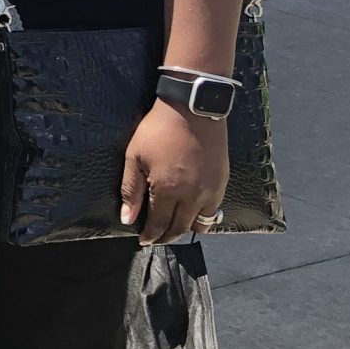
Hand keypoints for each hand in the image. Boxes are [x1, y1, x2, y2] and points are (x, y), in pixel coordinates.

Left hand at [120, 99, 230, 244]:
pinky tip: (193, 213)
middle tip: (156, 237)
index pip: (159, 224)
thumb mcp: (135, 157)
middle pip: (180, 228)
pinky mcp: (222, 181)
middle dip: (166, 237)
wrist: (192, 108)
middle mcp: (192, 196)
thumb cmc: (158, 130)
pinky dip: (204, 217)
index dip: (150, 235)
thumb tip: (127, 218)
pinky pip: (215, 210)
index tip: (143, 240)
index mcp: (168, 191)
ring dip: (186, 229)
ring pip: (201, 223)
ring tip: (174, 228)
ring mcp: (210, 190)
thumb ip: (131, 191)